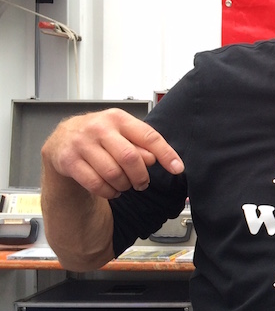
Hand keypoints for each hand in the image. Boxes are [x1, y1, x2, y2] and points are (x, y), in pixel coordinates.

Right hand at [41, 109, 183, 198]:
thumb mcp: (122, 133)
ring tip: (125, 185)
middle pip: (130, 158)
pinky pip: (96, 184)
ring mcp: (81, 143)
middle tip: (142, 184)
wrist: (62, 138)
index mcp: (118, 118)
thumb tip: (154, 159)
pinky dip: (108, 192)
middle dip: (141, 176)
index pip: (149, 136)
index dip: (166, 154)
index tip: (177, 169)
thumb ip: (141, 144)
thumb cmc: (99, 136)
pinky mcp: (68, 160)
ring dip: (124, 186)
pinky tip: (111, 190)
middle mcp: (99, 127)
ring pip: (113, 173)